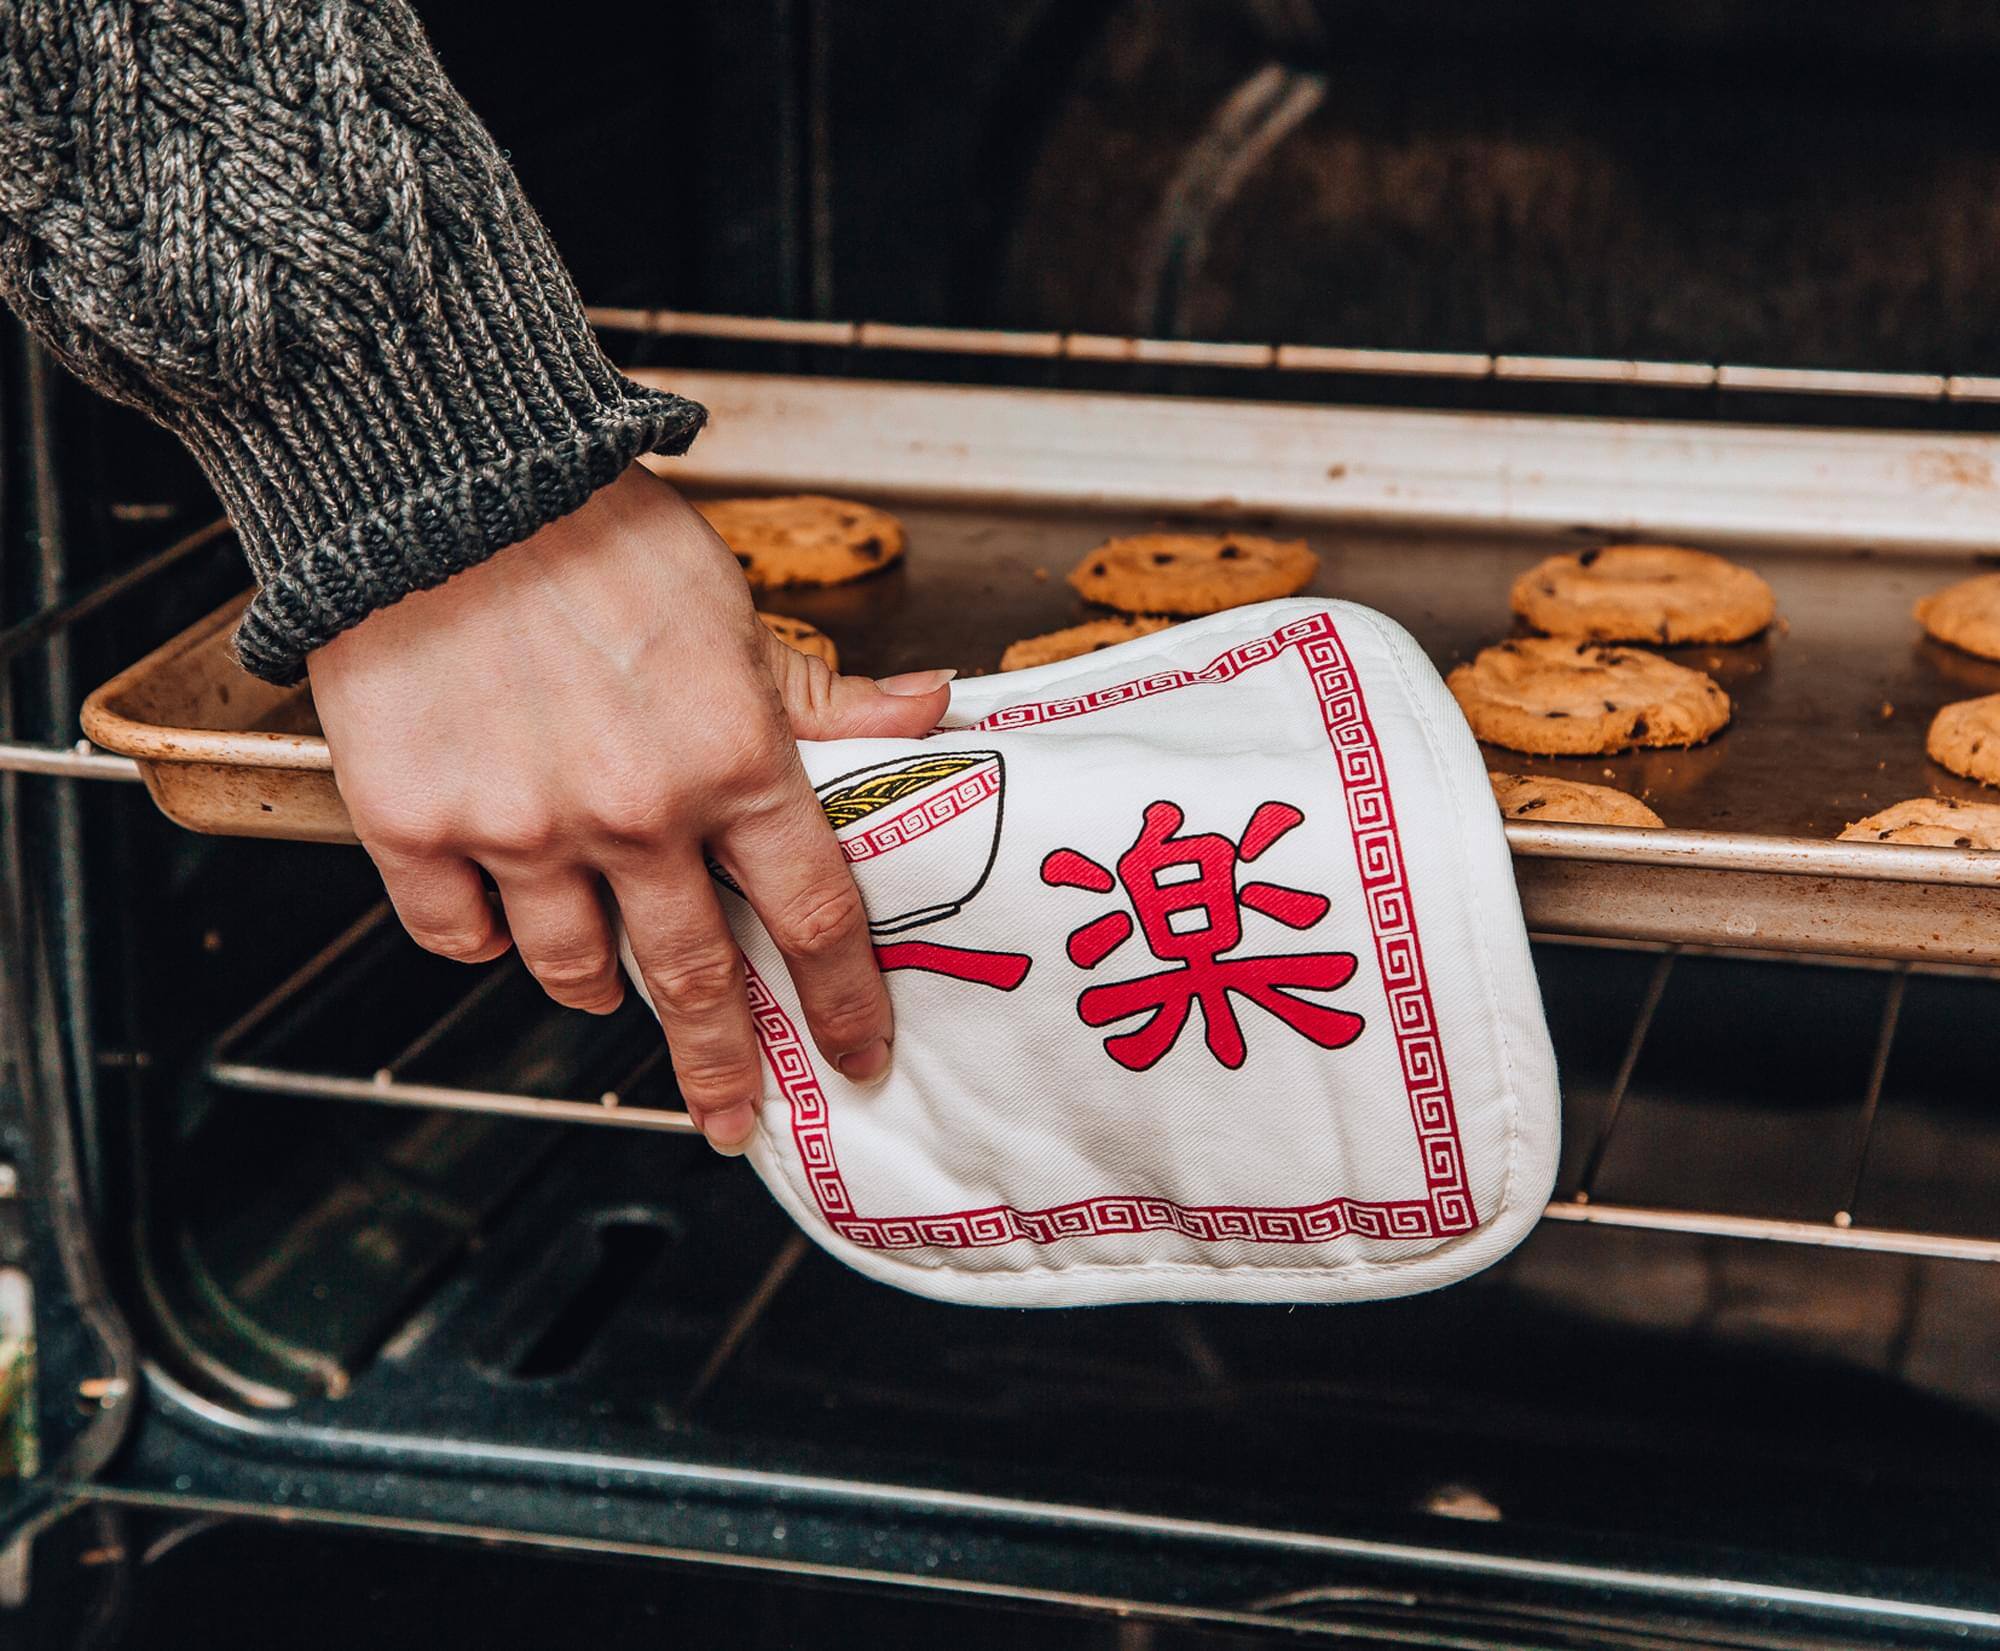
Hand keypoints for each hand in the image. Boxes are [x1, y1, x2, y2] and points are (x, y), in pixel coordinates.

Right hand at [307, 464, 953, 1154]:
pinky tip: (500, 911)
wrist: (440, 480)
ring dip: (598, 983)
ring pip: (572, 968)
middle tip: (731, 1114)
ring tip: (604, 971)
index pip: (814, 916)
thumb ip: (826, 694)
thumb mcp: (735, 611)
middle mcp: (636, 815)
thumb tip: (931, 712)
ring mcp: (521, 829)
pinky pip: (458, 935)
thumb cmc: (593, 535)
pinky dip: (483, 936)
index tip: (855, 1055)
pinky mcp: (417, 825)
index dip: (842, 1001)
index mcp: (733, 759)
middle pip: (697, 980)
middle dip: (723, 1064)